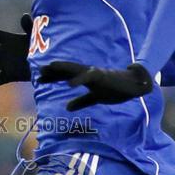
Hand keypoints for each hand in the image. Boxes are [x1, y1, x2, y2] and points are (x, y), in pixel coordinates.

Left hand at [39, 61, 153, 109]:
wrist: (134, 85)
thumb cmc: (115, 89)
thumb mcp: (95, 98)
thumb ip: (81, 102)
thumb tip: (67, 107)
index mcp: (85, 78)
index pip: (66, 76)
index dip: (53, 77)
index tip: (40, 79)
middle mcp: (88, 73)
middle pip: (67, 71)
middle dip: (54, 71)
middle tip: (39, 72)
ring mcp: (94, 73)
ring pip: (75, 69)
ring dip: (62, 68)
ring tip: (50, 67)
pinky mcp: (102, 76)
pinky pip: (88, 77)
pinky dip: (79, 80)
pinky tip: (69, 85)